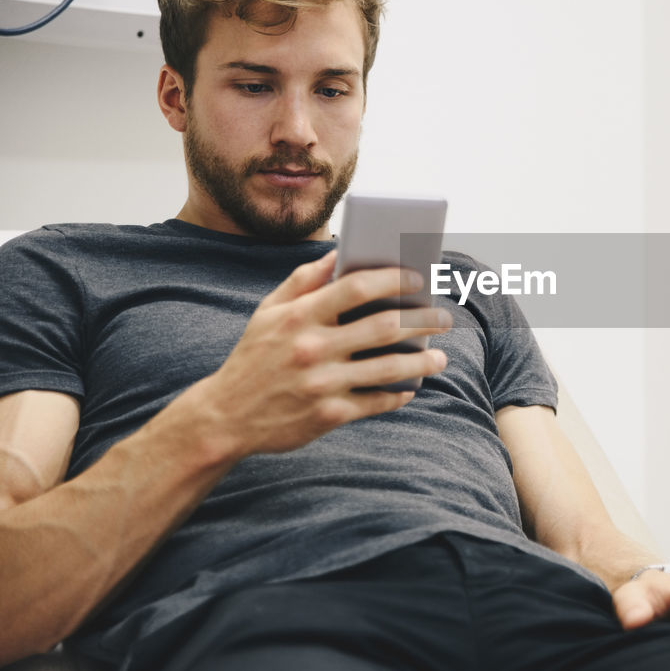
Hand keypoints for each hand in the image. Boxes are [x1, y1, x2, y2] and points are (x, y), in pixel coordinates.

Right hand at [185, 250, 450, 457]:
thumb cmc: (253, 357)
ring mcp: (322, 383)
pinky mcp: (329, 414)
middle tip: (444, 318)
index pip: (356, 288)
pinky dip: (399, 394)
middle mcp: (313, 348)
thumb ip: (303, 280)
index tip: (418, 279)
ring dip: (422, 361)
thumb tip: (338, 253)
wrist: (226, 417)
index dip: (393, 280)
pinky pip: (376, 401)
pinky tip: (411, 387)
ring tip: (440, 356)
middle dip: (422, 321)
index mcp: (299, 317)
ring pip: (389, 368)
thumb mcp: (268, 313)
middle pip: (384, 328)